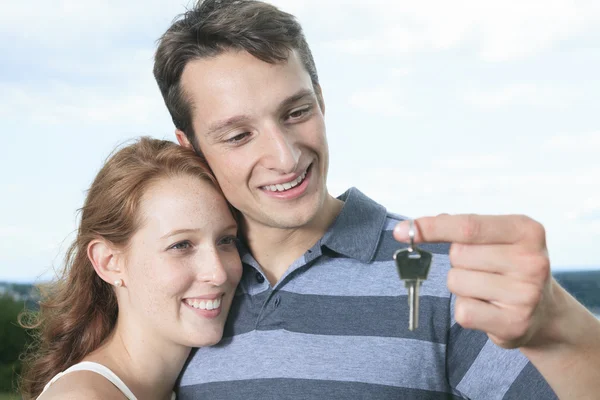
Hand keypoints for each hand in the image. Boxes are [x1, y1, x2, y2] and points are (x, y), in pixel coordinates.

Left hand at [394, 214, 555, 348]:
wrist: (546, 313)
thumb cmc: (508, 266)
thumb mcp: (496, 238)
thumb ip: (458, 228)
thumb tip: (413, 227)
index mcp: (526, 230)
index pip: (467, 226)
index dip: (432, 228)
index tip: (401, 231)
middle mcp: (532, 260)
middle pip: (458, 255)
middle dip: (458, 262)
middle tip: (484, 270)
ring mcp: (526, 294)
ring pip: (456, 282)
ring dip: (462, 287)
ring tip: (489, 290)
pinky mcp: (514, 323)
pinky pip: (463, 311)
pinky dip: (467, 310)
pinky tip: (489, 309)